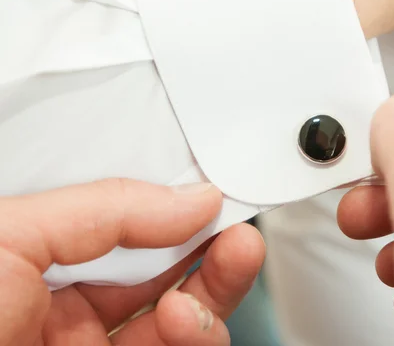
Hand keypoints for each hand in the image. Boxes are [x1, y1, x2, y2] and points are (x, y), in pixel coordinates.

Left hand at [0, 180, 264, 345]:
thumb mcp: (8, 235)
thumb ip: (107, 207)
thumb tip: (193, 198)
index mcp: (34, 269)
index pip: (123, 227)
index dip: (170, 208)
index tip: (209, 196)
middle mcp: (66, 315)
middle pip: (162, 273)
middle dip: (208, 248)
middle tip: (235, 230)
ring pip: (183, 320)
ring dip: (213, 291)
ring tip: (224, 266)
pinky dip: (200, 334)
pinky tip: (189, 317)